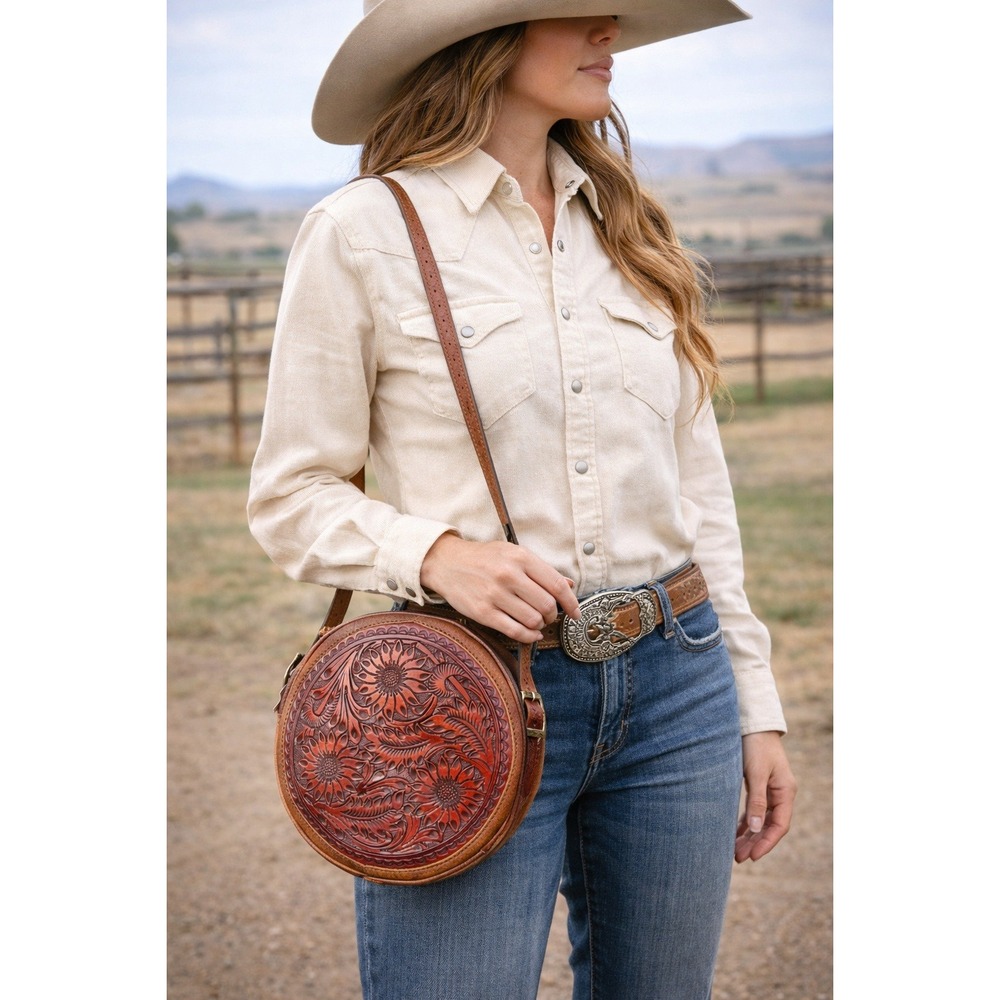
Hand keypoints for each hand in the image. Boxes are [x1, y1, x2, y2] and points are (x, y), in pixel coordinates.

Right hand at [420, 534, 579, 643]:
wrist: (446, 563)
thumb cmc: (484, 558)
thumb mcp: (513, 553)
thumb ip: (541, 569)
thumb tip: (569, 585)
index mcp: (521, 557)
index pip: (556, 584)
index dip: (571, 602)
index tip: (576, 612)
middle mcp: (509, 575)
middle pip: (547, 605)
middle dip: (553, 615)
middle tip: (549, 615)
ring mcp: (495, 594)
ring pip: (533, 620)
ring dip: (540, 625)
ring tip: (536, 621)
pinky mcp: (483, 612)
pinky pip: (515, 631)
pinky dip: (529, 636)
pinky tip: (531, 633)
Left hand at [734, 730, 796, 862]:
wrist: (753, 724)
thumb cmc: (756, 746)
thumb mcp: (755, 773)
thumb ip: (756, 801)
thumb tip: (755, 829)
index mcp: (785, 792)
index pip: (779, 826)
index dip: (766, 843)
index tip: (752, 857)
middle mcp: (780, 794)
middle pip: (769, 826)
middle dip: (756, 843)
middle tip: (738, 858)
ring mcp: (770, 791)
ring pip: (761, 820)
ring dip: (749, 836)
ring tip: (734, 852)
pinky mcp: (758, 786)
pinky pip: (754, 810)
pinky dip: (745, 823)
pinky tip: (735, 833)